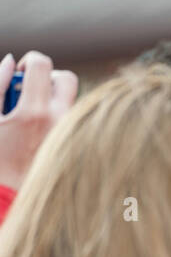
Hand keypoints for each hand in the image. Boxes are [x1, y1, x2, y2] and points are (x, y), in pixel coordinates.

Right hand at [0, 50, 77, 189]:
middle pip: (67, 78)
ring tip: (33, 114)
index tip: (19, 73)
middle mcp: (58, 122)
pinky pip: (73, 120)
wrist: (10, 196)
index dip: (29, 60)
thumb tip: (10, 61)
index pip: (42, 64)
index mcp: (33, 112)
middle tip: (31, 89)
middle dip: (49, 77)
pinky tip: (42, 130)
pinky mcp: (74, 147)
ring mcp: (69, 136)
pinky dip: (58, 116)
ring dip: (54, 98)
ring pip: (72, 101)